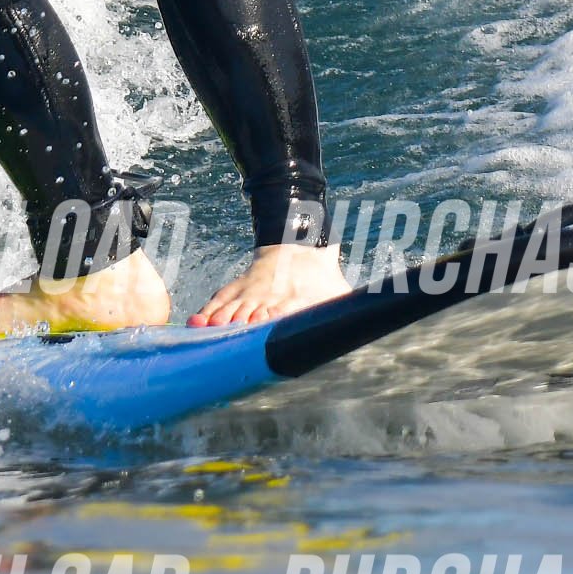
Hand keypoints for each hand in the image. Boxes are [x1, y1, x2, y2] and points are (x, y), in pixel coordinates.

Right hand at [193, 243, 348, 329]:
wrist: (298, 240)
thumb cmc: (323, 277)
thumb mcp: (339, 290)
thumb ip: (351, 307)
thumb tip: (376, 315)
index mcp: (294, 297)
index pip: (281, 312)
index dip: (273, 317)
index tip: (265, 321)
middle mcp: (270, 294)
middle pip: (253, 312)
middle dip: (244, 323)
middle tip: (233, 333)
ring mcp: (251, 290)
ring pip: (234, 307)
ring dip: (223, 321)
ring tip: (211, 332)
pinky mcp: (237, 287)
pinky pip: (220, 299)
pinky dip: (208, 312)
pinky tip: (197, 324)